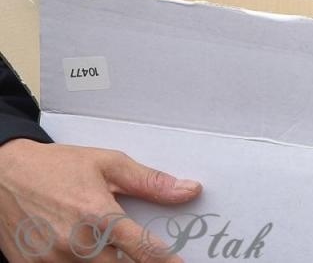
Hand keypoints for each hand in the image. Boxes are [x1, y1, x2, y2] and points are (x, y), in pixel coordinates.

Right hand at [0, 138, 200, 261]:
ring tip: (114, 252)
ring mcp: (52, 261)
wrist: (2, 175)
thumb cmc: (55, 167)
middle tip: (145, 257)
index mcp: (98, 215)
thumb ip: (150, 182)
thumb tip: (189, 190)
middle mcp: (76, 244)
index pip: (144, 249)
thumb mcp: (107, 163)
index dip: (166, 261)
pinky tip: (87, 256)